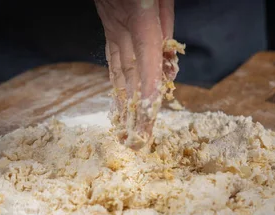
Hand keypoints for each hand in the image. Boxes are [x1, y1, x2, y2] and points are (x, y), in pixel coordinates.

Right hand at [94, 0, 175, 148]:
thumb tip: (167, 60)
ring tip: (123, 129)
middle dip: (134, 109)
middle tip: (137, 140)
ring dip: (121, 102)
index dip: (148, 93)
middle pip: (129, 74)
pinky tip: (117, 97)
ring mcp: (111, 25)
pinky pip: (112, 57)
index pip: (145, 63)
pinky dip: (115, 81)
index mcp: (138, 15)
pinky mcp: (108, 22)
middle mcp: (120, 25)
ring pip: (117, 69)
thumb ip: (166, 22)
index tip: (150, 119)